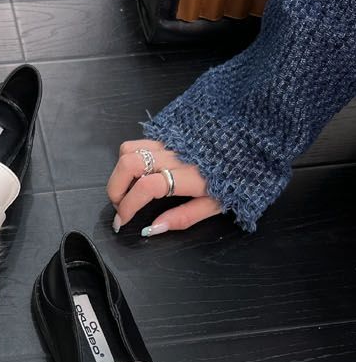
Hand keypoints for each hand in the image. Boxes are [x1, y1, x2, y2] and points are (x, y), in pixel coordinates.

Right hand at [107, 138, 222, 237]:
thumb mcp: (214, 206)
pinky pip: (139, 141)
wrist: (247, 145)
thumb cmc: (233, 178)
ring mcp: (169, 140)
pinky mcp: (167, 133)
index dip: (128, 206)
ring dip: (120, 173)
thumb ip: (183, 218)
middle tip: (120, 207)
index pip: (147, 187)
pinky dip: (130, 158)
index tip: (122, 221)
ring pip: (129, 149)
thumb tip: (153, 228)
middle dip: (115, 189)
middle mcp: (175, 153)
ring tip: (127, 191)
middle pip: (130, 164)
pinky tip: (138, 174)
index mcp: (188, 175)